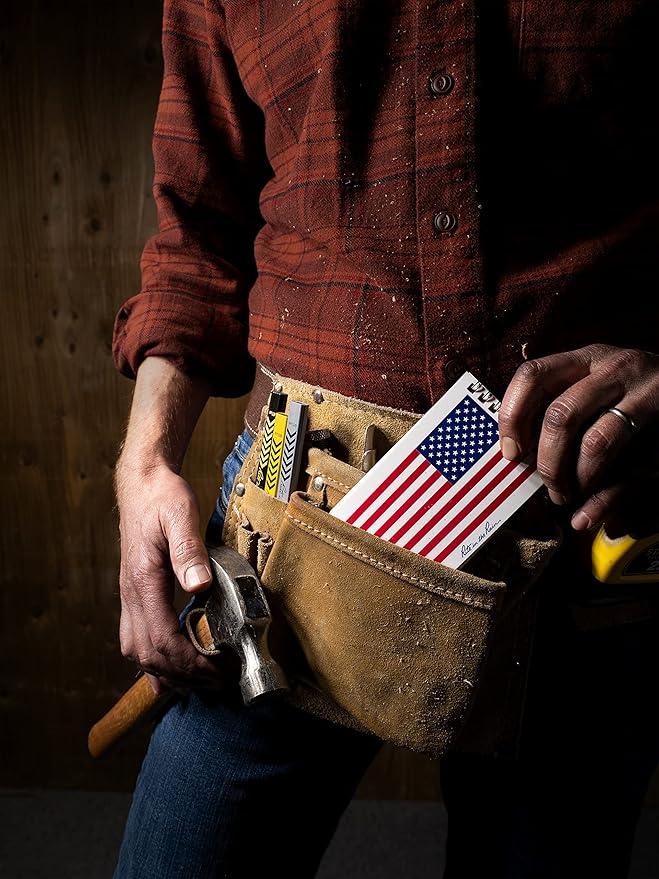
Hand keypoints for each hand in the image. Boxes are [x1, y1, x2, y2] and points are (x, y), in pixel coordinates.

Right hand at [114, 356, 218, 694]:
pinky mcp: (133, 593)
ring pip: (136, 651)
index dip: (189, 662)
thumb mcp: (181, 515)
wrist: (142, 483)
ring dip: (165, 673)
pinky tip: (170, 667)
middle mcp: (131, 594)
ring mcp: (129, 596)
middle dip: (181, 676)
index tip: (216, 671)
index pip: (162, 638)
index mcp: (144, 580)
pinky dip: (151, 660)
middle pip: (148, 654)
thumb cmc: (163, 498)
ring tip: (197, 683)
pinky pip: (134, 638)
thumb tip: (199, 586)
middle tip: (215, 684)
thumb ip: (189, 550)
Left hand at [498, 344, 658, 532]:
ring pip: (595, 443)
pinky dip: (605, 499)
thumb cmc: (631, 393)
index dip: (512, 416)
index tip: (510, 452)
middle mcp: (614, 368)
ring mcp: (645, 393)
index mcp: (585, 359)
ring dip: (576, 480)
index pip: (532, 375)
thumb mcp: (594, 387)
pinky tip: (589, 513)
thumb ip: (559, 410)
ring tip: (570, 496)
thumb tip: (514, 454)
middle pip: (560, 415)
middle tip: (547, 486)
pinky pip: (633, 468)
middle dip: (547, 460)